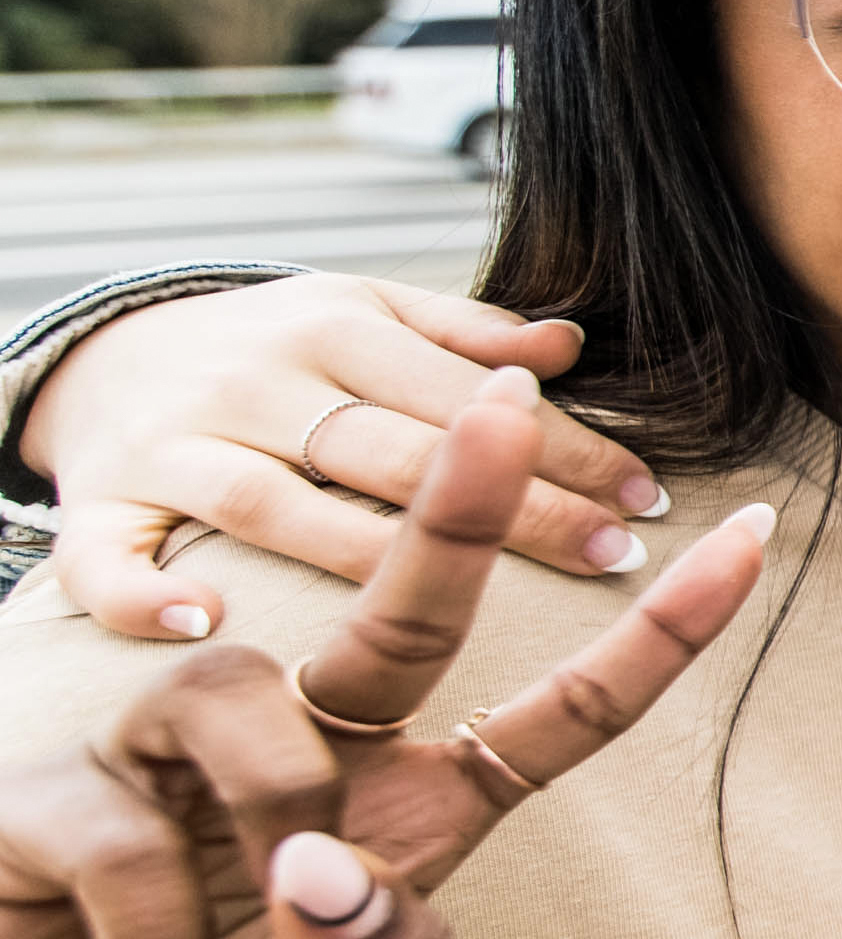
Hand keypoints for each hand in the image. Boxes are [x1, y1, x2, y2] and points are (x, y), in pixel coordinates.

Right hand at [0, 370, 772, 938]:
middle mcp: (308, 767)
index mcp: (410, 822)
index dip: (656, 638)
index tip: (754, 535)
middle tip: (500, 401)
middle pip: (405, 617)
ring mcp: (173, 764)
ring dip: (255, 825)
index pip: (558, 719)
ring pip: (254, 706)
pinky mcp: (52, 790)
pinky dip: (145, 935)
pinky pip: (130, 825)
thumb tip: (332, 872)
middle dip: (458, 509)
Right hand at [26, 277, 670, 641]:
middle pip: (393, 452)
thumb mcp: (360, 314)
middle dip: (511, 508)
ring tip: (477, 610)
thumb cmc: (272, 350)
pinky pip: (103, 560)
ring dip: (376, 556)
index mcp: (330, 327)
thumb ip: (460, 334)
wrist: (100, 353)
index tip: (646, 496)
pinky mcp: (97, 508)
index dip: (559, 445)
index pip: (463, 392)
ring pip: (275, 505)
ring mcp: (169, 447)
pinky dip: (144, 594)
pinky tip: (210, 624)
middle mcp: (251, 383)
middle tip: (614, 553)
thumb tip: (568, 345)